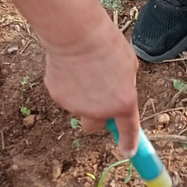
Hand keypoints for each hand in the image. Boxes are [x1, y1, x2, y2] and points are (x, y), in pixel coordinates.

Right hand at [42, 18, 140, 153]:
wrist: (76, 34)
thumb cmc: (107, 44)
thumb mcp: (129, 66)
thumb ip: (125, 86)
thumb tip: (117, 94)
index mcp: (123, 103)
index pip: (128, 131)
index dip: (128, 144)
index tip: (129, 152)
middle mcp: (100, 111)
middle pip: (95, 127)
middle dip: (97, 117)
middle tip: (99, 97)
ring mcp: (76, 106)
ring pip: (79, 109)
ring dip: (82, 97)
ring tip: (84, 70)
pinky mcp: (57, 97)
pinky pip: (65, 97)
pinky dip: (68, 87)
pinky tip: (71, 67)